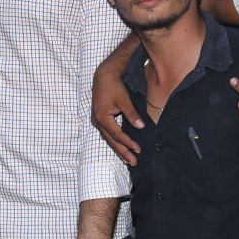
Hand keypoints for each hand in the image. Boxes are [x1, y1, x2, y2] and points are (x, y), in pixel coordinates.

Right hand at [91, 40, 142, 165]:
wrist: (103, 76)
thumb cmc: (114, 86)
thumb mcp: (124, 99)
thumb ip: (132, 114)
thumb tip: (141, 126)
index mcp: (102, 117)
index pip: (117, 135)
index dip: (128, 143)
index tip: (138, 150)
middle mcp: (97, 121)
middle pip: (111, 141)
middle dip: (123, 152)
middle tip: (133, 162)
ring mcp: (97, 121)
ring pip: (108, 139)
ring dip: (118, 149)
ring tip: (127, 160)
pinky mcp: (99, 119)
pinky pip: (107, 134)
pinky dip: (115, 142)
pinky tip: (121, 147)